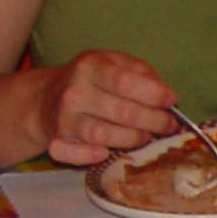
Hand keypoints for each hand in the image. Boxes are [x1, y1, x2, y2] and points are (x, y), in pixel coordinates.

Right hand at [37, 50, 175, 165]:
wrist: (45, 97)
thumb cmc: (89, 79)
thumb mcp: (112, 61)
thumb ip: (140, 71)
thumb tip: (165, 92)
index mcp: (89, 67)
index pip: (125, 82)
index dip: (153, 95)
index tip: (171, 101)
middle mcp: (75, 92)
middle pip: (121, 112)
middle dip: (153, 121)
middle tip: (168, 125)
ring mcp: (64, 118)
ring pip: (103, 135)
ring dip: (132, 139)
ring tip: (146, 136)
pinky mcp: (57, 140)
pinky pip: (71, 153)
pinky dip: (87, 156)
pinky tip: (104, 153)